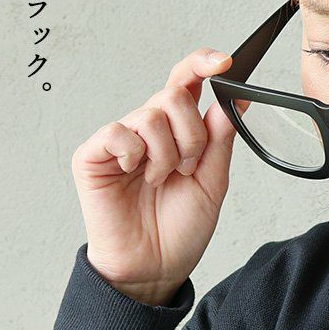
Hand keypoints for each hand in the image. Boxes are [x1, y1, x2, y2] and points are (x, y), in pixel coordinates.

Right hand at [71, 47, 243, 305]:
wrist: (156, 267)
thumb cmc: (182, 226)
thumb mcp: (213, 179)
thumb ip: (220, 137)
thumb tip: (234, 100)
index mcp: (178, 130)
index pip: (186, 81)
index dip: (203, 64)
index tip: (224, 62)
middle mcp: (149, 128)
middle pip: (174, 94)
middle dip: (192, 135)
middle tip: (188, 168)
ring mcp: (121, 140)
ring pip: (152, 114)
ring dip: (168, 153)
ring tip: (162, 180)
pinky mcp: (94, 155)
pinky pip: (118, 132)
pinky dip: (135, 153)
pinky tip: (137, 174)